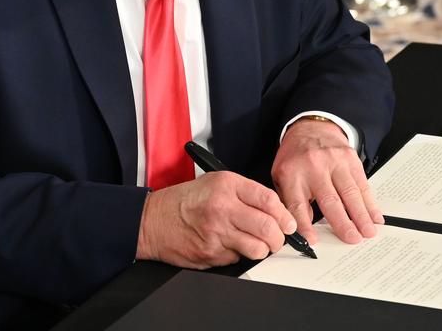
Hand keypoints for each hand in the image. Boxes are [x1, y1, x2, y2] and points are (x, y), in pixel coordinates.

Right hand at [135, 171, 296, 267]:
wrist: (152, 220)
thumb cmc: (185, 201)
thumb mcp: (216, 182)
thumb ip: (246, 193)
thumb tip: (276, 211)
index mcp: (227, 186)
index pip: (269, 200)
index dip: (285, 215)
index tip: (289, 223)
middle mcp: (223, 208)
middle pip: (268, 227)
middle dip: (279, 237)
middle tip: (278, 238)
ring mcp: (217, 233)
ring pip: (257, 248)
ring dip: (263, 250)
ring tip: (257, 244)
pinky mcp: (211, 254)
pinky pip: (238, 259)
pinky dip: (240, 255)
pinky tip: (230, 246)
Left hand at [272, 118, 384, 244]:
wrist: (311, 127)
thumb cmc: (295, 157)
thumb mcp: (282, 177)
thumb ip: (290, 201)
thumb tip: (303, 228)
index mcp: (292, 174)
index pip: (297, 204)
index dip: (305, 225)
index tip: (313, 241)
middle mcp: (314, 167)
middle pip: (329, 200)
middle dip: (343, 222)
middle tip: (352, 239)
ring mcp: (334, 161)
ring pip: (350, 192)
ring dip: (361, 215)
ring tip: (368, 231)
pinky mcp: (351, 159)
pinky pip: (362, 184)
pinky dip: (370, 202)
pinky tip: (375, 215)